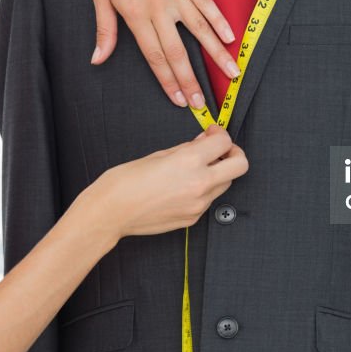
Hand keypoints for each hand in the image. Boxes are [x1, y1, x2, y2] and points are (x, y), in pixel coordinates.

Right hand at [75, 125, 247, 243]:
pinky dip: (204, 190)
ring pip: (226, 183)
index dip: (220, 134)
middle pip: (240, 165)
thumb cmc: (125, 182)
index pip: (225, 142)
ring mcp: (199, 204)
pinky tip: (184, 186)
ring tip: (197, 168)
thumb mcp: (158, 154)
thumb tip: (204, 142)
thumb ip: (187, 147)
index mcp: (190, 162)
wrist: (110, 213)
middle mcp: (199, 184)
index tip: (212, 133)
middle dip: (234, 153)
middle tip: (220, 150)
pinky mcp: (193, 218)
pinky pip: (209, 200)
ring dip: (218, 172)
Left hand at [84, 0, 241, 108]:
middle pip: (179, 51)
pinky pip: (207, 3)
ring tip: (232, 74)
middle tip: (203, 103)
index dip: (168, 81)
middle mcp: (159, 6)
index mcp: (135, 13)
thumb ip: (105, 30)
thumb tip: (98, 59)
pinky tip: (231, 37)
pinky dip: (221, 21)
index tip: (179, 100)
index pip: (155, 56)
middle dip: (192, 80)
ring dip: (218, 55)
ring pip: (202, 30)